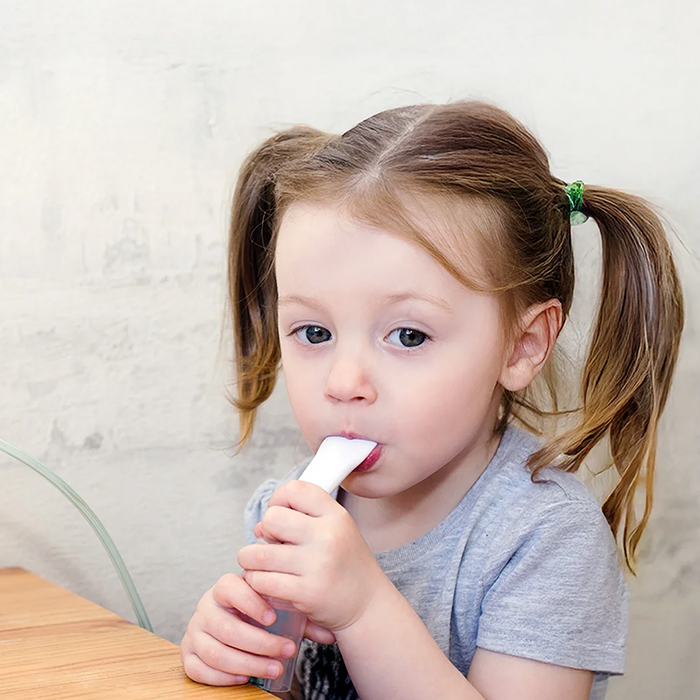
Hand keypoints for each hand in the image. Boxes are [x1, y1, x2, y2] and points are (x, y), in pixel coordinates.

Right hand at [180, 572, 334, 685]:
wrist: (234, 621)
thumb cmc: (261, 614)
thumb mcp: (280, 610)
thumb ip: (302, 617)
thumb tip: (329, 634)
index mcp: (225, 587)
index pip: (230, 587)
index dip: (250, 602)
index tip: (273, 618)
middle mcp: (206, 607)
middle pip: (227, 627)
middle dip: (259, 642)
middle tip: (286, 650)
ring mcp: (195, 630)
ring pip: (216, 651)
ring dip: (248, 663)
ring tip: (274, 667)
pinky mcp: (188, 653)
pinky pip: (198, 669)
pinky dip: (222, 676)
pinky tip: (245, 677)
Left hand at [238, 479, 387, 632]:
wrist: (369, 606)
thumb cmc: (347, 566)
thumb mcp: (336, 530)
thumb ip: (302, 520)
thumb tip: (259, 526)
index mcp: (336, 515)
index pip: (295, 489)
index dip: (279, 500)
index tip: (280, 516)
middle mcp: (328, 535)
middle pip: (272, 518)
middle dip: (265, 531)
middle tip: (274, 545)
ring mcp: (318, 564)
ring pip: (259, 554)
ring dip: (251, 560)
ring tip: (261, 566)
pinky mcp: (307, 592)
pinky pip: (262, 581)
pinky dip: (256, 582)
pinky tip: (266, 583)